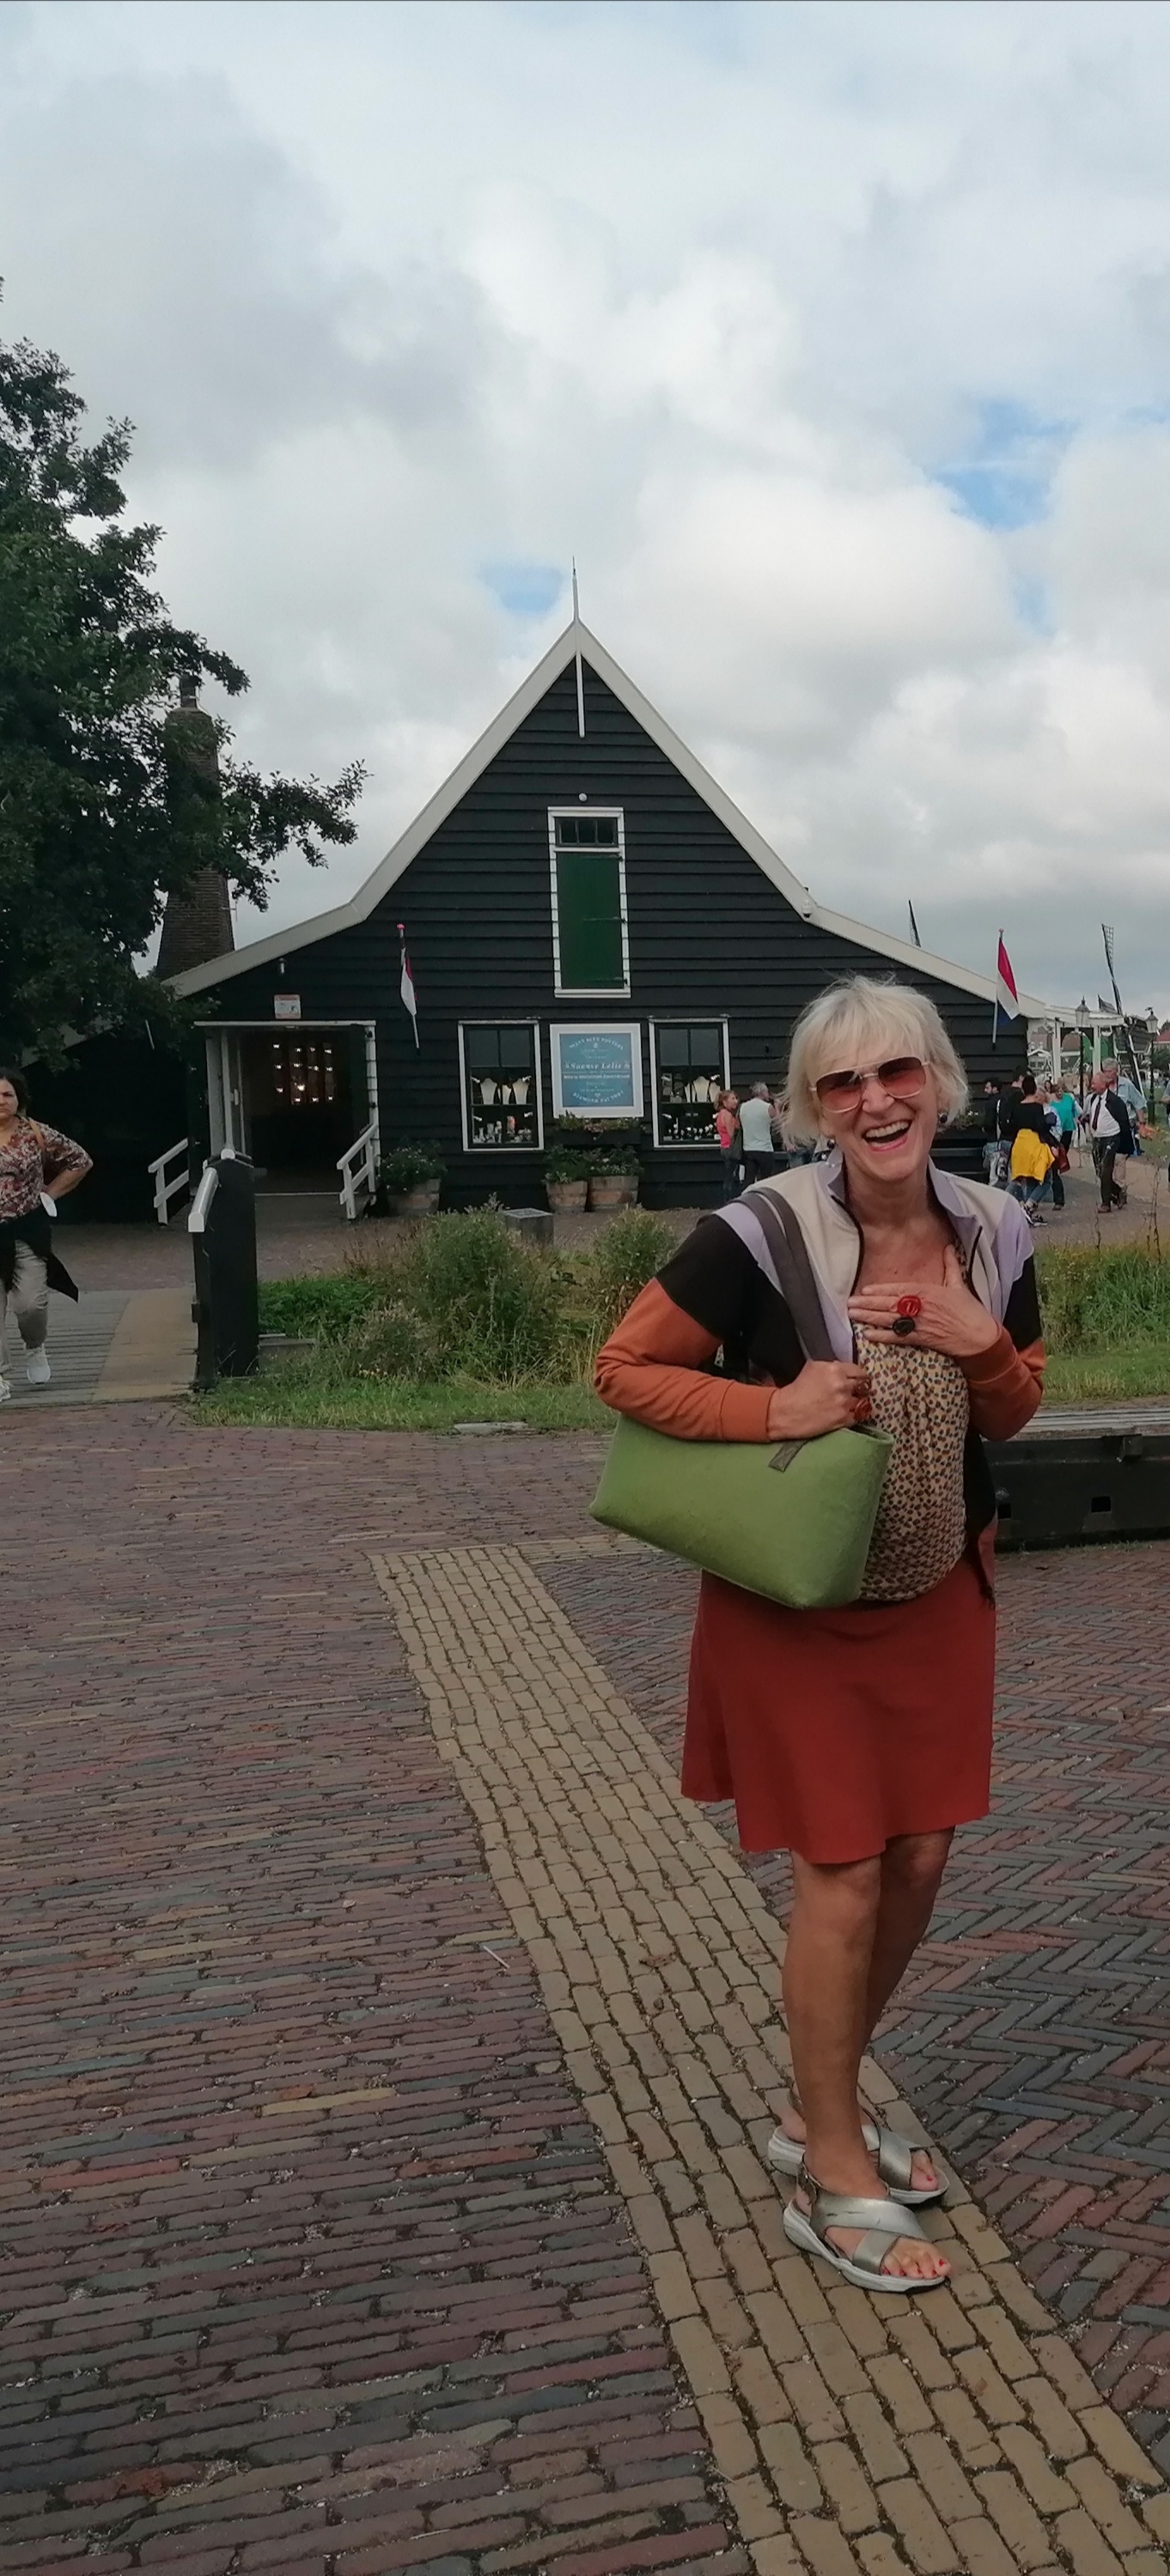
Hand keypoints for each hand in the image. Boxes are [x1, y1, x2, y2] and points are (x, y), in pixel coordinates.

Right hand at [766, 1360, 872, 1439]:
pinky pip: (857, 1416)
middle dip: (859, 1389)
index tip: (857, 1380)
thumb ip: (832, 1366)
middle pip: (864, 1386)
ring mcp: (844, 1403)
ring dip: (856, 1402)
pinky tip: (844, 1413)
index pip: (859, 1371)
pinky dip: (852, 1415)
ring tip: (848, 1404)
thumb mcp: (812, 1367)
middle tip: (855, 1392)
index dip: (858, 1376)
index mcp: (835, 1370)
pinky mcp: (843, 1419)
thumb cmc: (797, 1389)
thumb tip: (844, 1369)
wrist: (786, 1411)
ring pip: (862, 1401)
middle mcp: (842, 1385)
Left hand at [847, 1244, 999, 1358]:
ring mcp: (920, 1323)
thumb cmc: (970, 1311)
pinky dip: (882, 1336)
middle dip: (868, 1304)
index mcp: (929, 1291)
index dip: (881, 1290)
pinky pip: (898, 1337)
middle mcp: (921, 1307)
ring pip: (889, 1319)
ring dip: (869, 1317)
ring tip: (853, 1315)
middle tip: (850, 1303)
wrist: (979, 1336)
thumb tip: (948, 1248)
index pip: (900, 1289)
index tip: (866, 1289)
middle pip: (889, 1304)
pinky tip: (868, 1335)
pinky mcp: (921, 1339)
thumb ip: (951, 1266)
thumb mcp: (960, 1285)